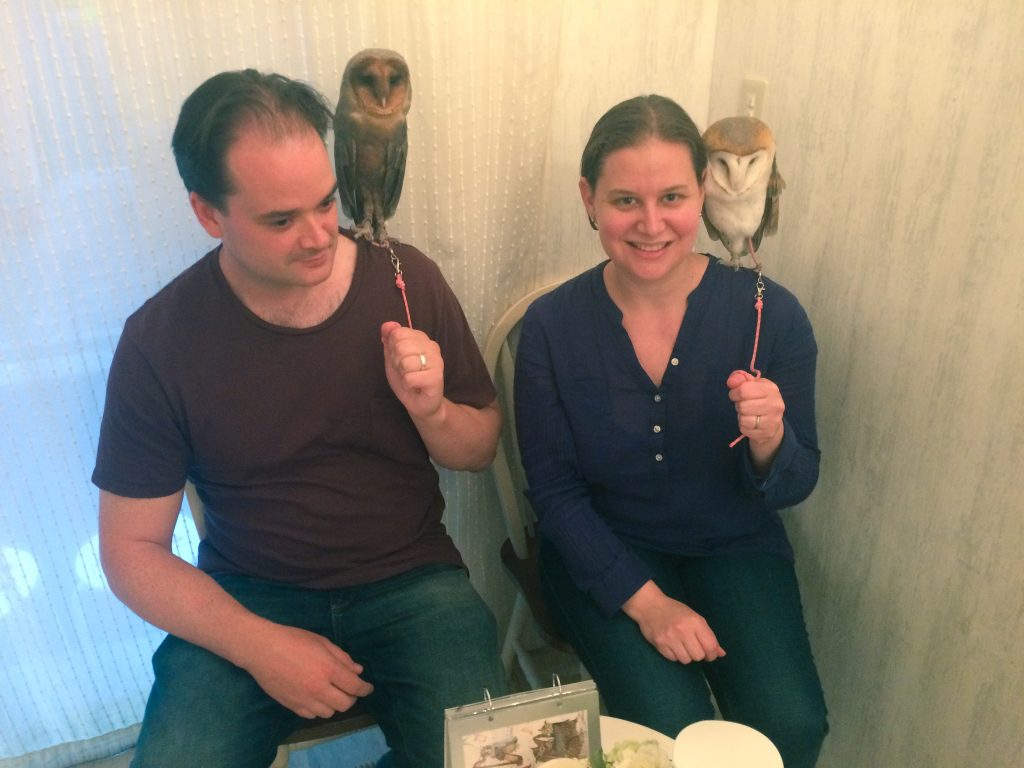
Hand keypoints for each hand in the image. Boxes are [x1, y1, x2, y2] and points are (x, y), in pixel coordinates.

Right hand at [241, 623, 373, 718]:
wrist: (262, 649)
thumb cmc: (293, 640)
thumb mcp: (322, 642)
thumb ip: (342, 658)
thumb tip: (358, 671)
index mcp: (329, 669)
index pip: (355, 686)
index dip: (365, 688)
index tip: (368, 688)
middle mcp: (319, 688)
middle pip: (345, 704)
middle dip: (352, 697)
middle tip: (349, 689)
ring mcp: (304, 700)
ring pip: (329, 713)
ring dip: (335, 704)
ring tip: (332, 692)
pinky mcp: (292, 706)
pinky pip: (312, 715)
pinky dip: (318, 709)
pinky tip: (316, 698)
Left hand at [381, 321, 444, 420]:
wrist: (420, 403)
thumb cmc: (408, 379)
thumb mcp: (393, 358)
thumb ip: (390, 340)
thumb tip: (386, 325)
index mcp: (421, 338)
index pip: (398, 333)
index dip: (393, 349)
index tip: (400, 360)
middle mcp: (432, 346)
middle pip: (401, 346)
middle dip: (397, 362)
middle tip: (405, 371)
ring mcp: (437, 361)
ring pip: (406, 362)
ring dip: (403, 375)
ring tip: (411, 379)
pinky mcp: (436, 378)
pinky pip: (410, 378)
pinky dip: (408, 385)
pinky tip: (416, 386)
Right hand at [622, 581, 724, 663]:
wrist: (649, 605)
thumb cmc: (675, 611)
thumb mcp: (694, 618)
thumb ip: (708, 635)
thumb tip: (721, 654)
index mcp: (695, 622)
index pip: (710, 646)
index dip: (713, 654)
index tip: (710, 653)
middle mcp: (683, 630)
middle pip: (699, 656)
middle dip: (698, 654)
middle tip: (693, 647)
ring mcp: (670, 638)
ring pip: (686, 660)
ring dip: (686, 655)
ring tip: (681, 645)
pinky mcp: (660, 644)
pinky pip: (673, 659)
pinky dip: (675, 655)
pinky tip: (672, 645)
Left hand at [726, 370, 784, 444]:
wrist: (772, 421)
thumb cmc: (759, 399)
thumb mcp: (752, 384)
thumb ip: (740, 379)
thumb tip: (731, 381)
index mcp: (771, 389)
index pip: (744, 390)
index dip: (735, 393)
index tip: (735, 394)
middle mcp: (775, 404)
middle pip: (743, 406)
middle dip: (738, 405)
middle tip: (743, 405)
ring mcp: (773, 420)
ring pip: (744, 419)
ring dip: (741, 416)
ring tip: (747, 414)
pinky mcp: (767, 433)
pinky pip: (745, 430)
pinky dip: (743, 426)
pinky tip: (750, 423)